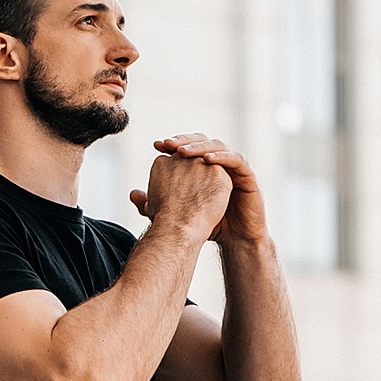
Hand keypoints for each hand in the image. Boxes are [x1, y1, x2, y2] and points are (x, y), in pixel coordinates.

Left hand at [131, 133, 266, 242]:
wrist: (235, 240)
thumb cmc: (209, 225)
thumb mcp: (180, 213)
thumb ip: (157, 203)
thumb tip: (133, 194)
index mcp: (204, 167)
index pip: (189, 147)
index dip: (174, 144)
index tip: (157, 146)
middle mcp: (220, 163)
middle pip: (202, 141)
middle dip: (185, 141)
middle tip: (168, 144)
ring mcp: (235, 167)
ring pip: (219, 146)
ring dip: (200, 147)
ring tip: (183, 152)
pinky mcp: (248, 176)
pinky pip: (237, 160)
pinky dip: (222, 157)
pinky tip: (206, 160)